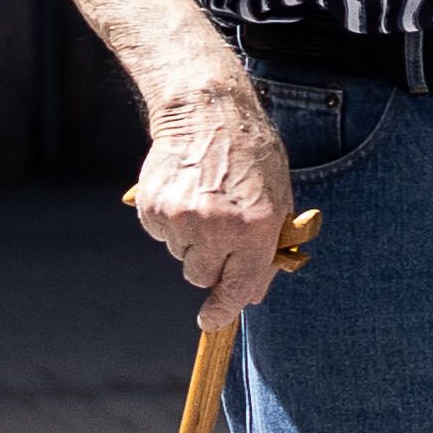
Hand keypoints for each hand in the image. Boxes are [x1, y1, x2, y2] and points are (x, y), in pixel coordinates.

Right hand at [128, 90, 292, 323]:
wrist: (206, 112)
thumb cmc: (251, 155)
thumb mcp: (278, 197)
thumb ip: (268, 248)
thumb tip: (252, 295)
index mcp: (256, 225)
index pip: (240, 285)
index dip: (225, 309)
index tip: (211, 320)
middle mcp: (218, 226)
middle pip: (202, 277)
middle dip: (211, 264)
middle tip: (218, 232)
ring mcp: (182, 218)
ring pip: (181, 256)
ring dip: (192, 240)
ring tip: (204, 201)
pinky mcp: (154, 209)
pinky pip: (162, 235)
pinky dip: (172, 223)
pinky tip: (185, 193)